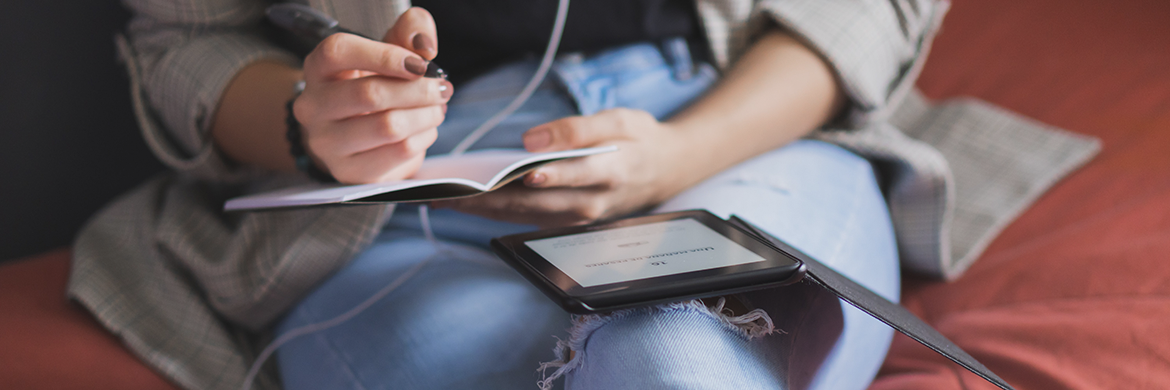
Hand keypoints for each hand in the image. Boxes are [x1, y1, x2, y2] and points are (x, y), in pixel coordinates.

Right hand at [294, 8, 452, 183]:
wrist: (356, 134)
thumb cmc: (373, 85)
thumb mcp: (387, 52)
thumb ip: (408, 33)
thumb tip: (423, 44)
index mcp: (318, 68)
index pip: (339, 52)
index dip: (385, 56)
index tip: (420, 64)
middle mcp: (313, 106)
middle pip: (370, 94)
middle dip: (419, 90)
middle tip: (442, 88)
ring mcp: (327, 143)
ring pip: (388, 127)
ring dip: (426, 116)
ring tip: (436, 109)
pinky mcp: (349, 171)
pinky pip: (399, 152)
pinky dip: (423, 138)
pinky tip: (425, 130)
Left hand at [436, 108, 693, 226]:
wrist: (664, 170)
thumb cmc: (638, 140)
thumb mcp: (620, 120)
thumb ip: (578, 129)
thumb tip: (532, 141)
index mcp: (610, 172)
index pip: (574, 176)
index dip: (548, 176)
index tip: (520, 173)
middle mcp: (591, 203)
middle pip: (535, 203)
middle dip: (491, 198)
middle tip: (450, 191)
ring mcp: (578, 218)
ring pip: (524, 216)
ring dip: (484, 209)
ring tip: (445, 198)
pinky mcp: (566, 223)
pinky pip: (525, 219)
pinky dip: (495, 211)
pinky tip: (467, 201)